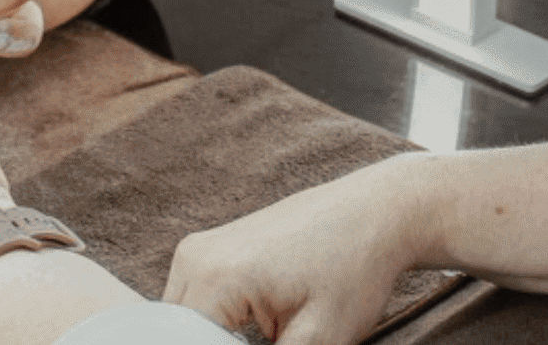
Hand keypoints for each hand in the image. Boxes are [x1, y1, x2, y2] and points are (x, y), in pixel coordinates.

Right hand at [163, 154, 430, 344]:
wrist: (367, 217)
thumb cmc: (350, 273)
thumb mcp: (319, 339)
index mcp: (216, 276)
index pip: (188, 342)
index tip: (271, 344)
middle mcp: (194, 257)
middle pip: (179, 331)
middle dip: (212, 344)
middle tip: (273, 339)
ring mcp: (198, 249)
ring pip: (184, 320)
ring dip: (212, 338)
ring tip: (271, 334)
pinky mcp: (210, 250)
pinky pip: (195, 303)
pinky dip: (217, 326)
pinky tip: (251, 334)